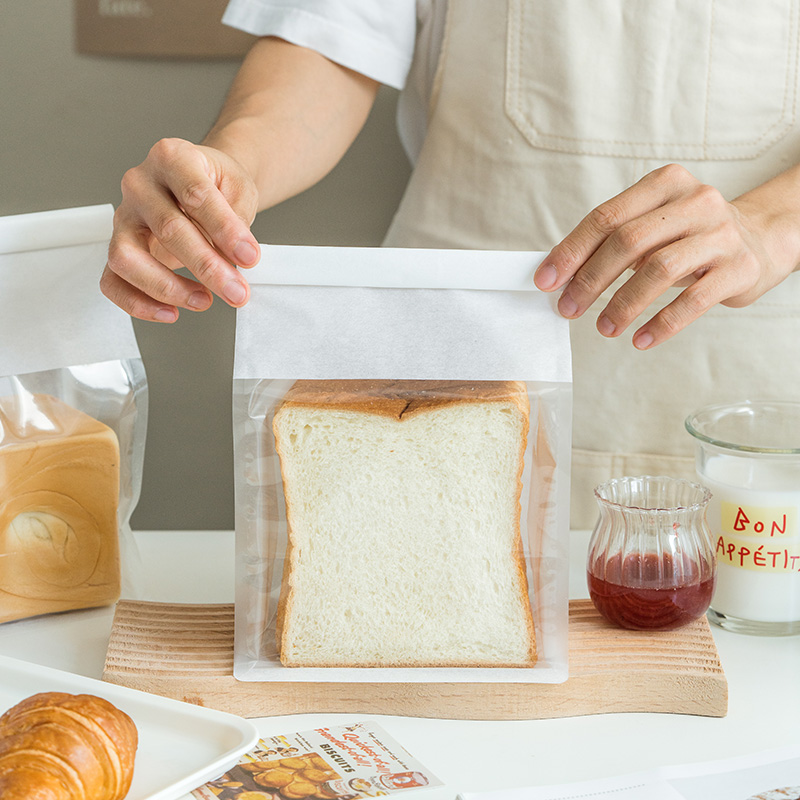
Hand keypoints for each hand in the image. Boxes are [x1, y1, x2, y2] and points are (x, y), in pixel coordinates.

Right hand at [101, 138, 259, 321]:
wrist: (201, 183)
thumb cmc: (217, 186)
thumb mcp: (238, 189)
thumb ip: (237, 220)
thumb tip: (237, 260)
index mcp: (172, 158)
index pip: (195, 195)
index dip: (225, 230)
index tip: (250, 257)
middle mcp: (140, 184)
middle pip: (168, 229)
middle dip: (207, 267)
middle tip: (236, 291)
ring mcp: (123, 217)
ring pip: (127, 257)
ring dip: (167, 287)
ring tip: (204, 301)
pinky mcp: (116, 247)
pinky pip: (113, 280)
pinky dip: (137, 303)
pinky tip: (171, 312)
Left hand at [533, 163, 789, 348]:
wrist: (760, 240)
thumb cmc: (689, 237)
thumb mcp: (653, 226)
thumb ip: (612, 242)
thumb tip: (559, 275)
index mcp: (665, 184)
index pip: (606, 217)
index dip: (571, 251)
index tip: (546, 280)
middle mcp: (696, 201)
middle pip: (629, 242)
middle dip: (590, 280)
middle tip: (568, 309)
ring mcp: (720, 234)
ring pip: (659, 269)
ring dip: (623, 304)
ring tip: (604, 328)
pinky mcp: (740, 267)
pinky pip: (693, 300)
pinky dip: (663, 323)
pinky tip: (641, 339)